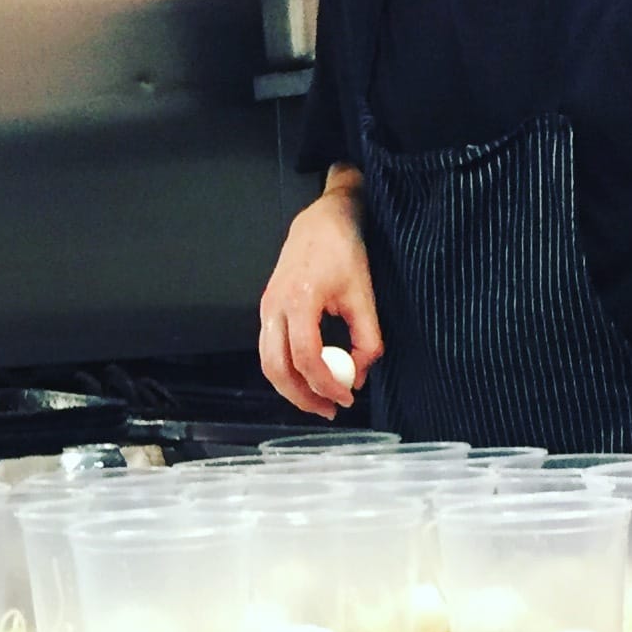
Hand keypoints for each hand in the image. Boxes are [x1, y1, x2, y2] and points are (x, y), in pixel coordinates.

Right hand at [259, 187, 384, 419]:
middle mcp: (274, 307)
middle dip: (302, 397)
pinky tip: (309, 378)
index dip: (327, 384)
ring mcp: (265, 310)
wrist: (320, 221)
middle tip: (329, 410)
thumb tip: (359, 378)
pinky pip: (269, 353)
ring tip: (319, 400)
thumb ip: (366, 339)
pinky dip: (287, 372)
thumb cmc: (344, 252)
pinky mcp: (266, 312)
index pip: (307, 357)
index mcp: (300, 300)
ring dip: (291, 389)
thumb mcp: (364, 294)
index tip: (346, 398)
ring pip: (268, 365)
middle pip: (277, 369)